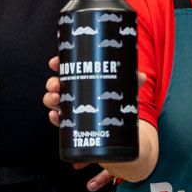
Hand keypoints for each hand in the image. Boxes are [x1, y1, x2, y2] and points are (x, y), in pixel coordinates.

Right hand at [45, 56, 150, 190]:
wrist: (120, 128)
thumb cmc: (118, 101)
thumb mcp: (126, 89)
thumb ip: (133, 81)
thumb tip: (142, 77)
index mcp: (83, 78)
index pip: (67, 68)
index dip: (58, 63)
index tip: (54, 62)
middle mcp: (74, 92)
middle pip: (56, 84)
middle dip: (52, 83)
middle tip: (57, 85)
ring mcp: (71, 107)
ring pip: (54, 101)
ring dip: (50, 98)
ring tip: (57, 99)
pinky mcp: (72, 123)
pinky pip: (59, 120)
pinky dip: (54, 117)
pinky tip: (55, 116)